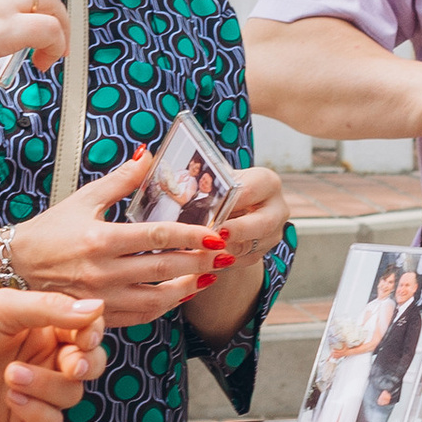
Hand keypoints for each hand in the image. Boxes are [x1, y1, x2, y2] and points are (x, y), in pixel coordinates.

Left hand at [0, 288, 107, 421]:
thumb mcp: (4, 309)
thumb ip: (52, 309)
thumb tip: (98, 307)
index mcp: (40, 327)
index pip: (85, 332)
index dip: (92, 335)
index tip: (85, 338)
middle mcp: (40, 359)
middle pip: (89, 366)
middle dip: (85, 364)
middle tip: (72, 364)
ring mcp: (31, 392)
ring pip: (70, 395)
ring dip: (47, 385)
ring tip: (10, 375)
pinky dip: (37, 410)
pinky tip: (10, 397)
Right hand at [7, 152, 228, 323]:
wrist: (14, 267)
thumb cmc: (49, 231)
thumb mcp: (83, 199)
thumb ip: (120, 180)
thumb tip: (147, 156)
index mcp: (101, 238)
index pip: (158, 236)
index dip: (192, 235)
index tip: (215, 234)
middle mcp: (104, 272)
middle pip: (165, 268)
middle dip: (200, 261)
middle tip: (225, 255)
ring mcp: (102, 298)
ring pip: (157, 299)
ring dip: (187, 288)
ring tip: (208, 276)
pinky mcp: (99, 315)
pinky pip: (140, 317)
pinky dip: (164, 307)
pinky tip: (179, 294)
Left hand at [182, 162, 288, 346]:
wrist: (228, 209)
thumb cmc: (212, 187)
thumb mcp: (205, 176)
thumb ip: (186, 171)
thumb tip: (144, 157)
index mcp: (266, 182)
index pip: (252, 190)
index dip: (231, 202)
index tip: (213, 211)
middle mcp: (276, 208)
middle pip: (261, 225)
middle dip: (236, 233)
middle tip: (213, 238)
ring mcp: (272, 235)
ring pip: (251, 249)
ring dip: (224, 252)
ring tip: (199, 253)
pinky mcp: (260, 255)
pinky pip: (241, 264)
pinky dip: (220, 264)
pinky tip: (199, 263)